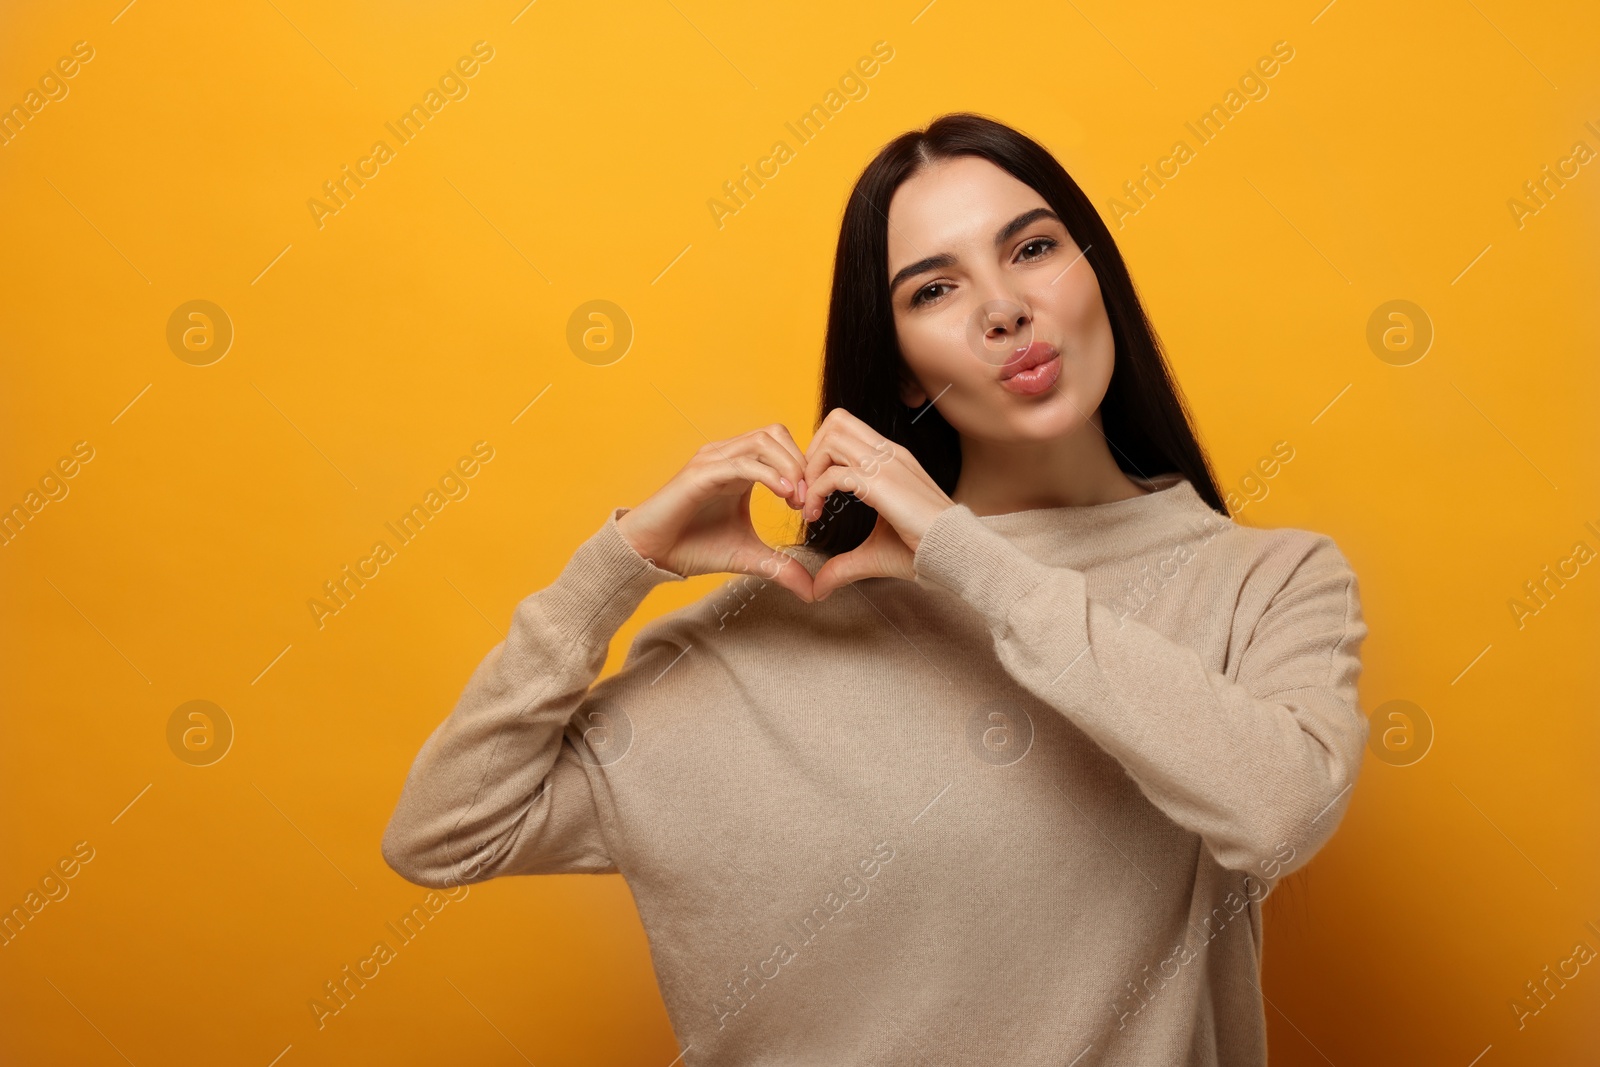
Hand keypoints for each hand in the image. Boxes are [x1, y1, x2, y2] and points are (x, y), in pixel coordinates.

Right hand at [616, 425, 816, 601]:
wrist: (652, 555)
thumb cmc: (694, 548)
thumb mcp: (749, 557)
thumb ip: (781, 567)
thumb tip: (812, 591)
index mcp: (740, 467)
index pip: (781, 445)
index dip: (803, 468)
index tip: (811, 504)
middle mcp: (726, 456)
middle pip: (775, 433)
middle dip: (800, 463)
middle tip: (807, 500)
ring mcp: (712, 461)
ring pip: (762, 441)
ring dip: (788, 466)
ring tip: (797, 499)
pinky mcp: (700, 474)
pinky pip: (741, 463)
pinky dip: (768, 475)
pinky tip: (784, 496)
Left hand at [799, 407, 954, 600]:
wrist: (955, 552)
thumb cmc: (922, 550)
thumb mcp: (874, 551)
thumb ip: (844, 563)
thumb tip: (819, 588)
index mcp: (891, 459)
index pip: (847, 429)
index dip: (822, 453)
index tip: (813, 489)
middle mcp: (889, 453)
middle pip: (836, 422)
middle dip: (812, 453)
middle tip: (805, 490)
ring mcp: (887, 464)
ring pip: (832, 440)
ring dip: (811, 470)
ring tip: (807, 503)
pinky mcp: (882, 483)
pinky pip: (834, 474)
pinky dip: (815, 491)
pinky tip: (815, 516)